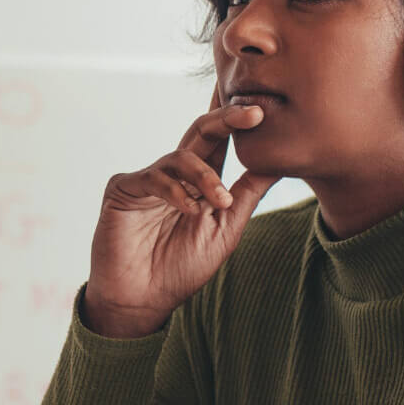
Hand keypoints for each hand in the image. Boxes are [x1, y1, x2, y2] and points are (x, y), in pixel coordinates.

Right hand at [83, 85, 280, 337]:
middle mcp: (174, 173)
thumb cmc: (182, 267)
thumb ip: (248, 193)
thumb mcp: (227, 228)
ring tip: (220, 201)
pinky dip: (176, 192)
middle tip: (255, 113)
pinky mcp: (123, 189)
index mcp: (199, 180)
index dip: (237, 117)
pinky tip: (190, 211)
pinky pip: (154, 178)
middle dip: (228, 119)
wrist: (142, 300)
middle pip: (201, 131)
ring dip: (206, 176)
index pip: (220, 140)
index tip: (265, 104)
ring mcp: (147, 179)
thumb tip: (280, 160)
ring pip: (181, 156)